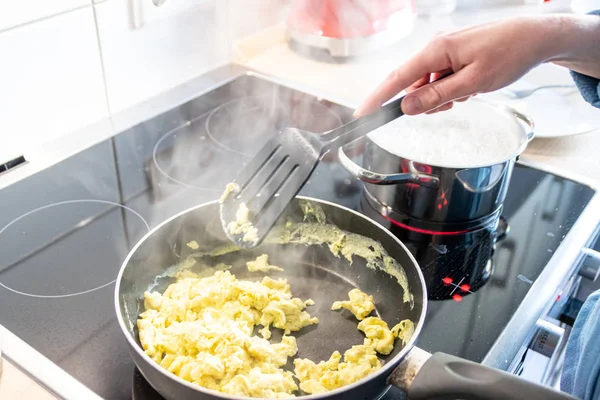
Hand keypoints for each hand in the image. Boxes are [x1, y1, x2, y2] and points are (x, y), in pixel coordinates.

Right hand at [354, 15, 593, 116]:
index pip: (397, 78)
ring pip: (427, 85)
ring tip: (467, 93)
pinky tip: (469, 87)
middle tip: (451, 105)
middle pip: (412, 84)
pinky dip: (449, 90)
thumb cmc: (508, 54)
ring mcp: (445, 52)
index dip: (377, 98)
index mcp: (437, 50)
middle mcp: (436, 48)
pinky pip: (440, 79)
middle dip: (425, 101)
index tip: (361, 114)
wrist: (534, 37)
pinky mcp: (453, 56)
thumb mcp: (473, 82)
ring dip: (441, 97)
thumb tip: (408, 107)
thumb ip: (437, 96)